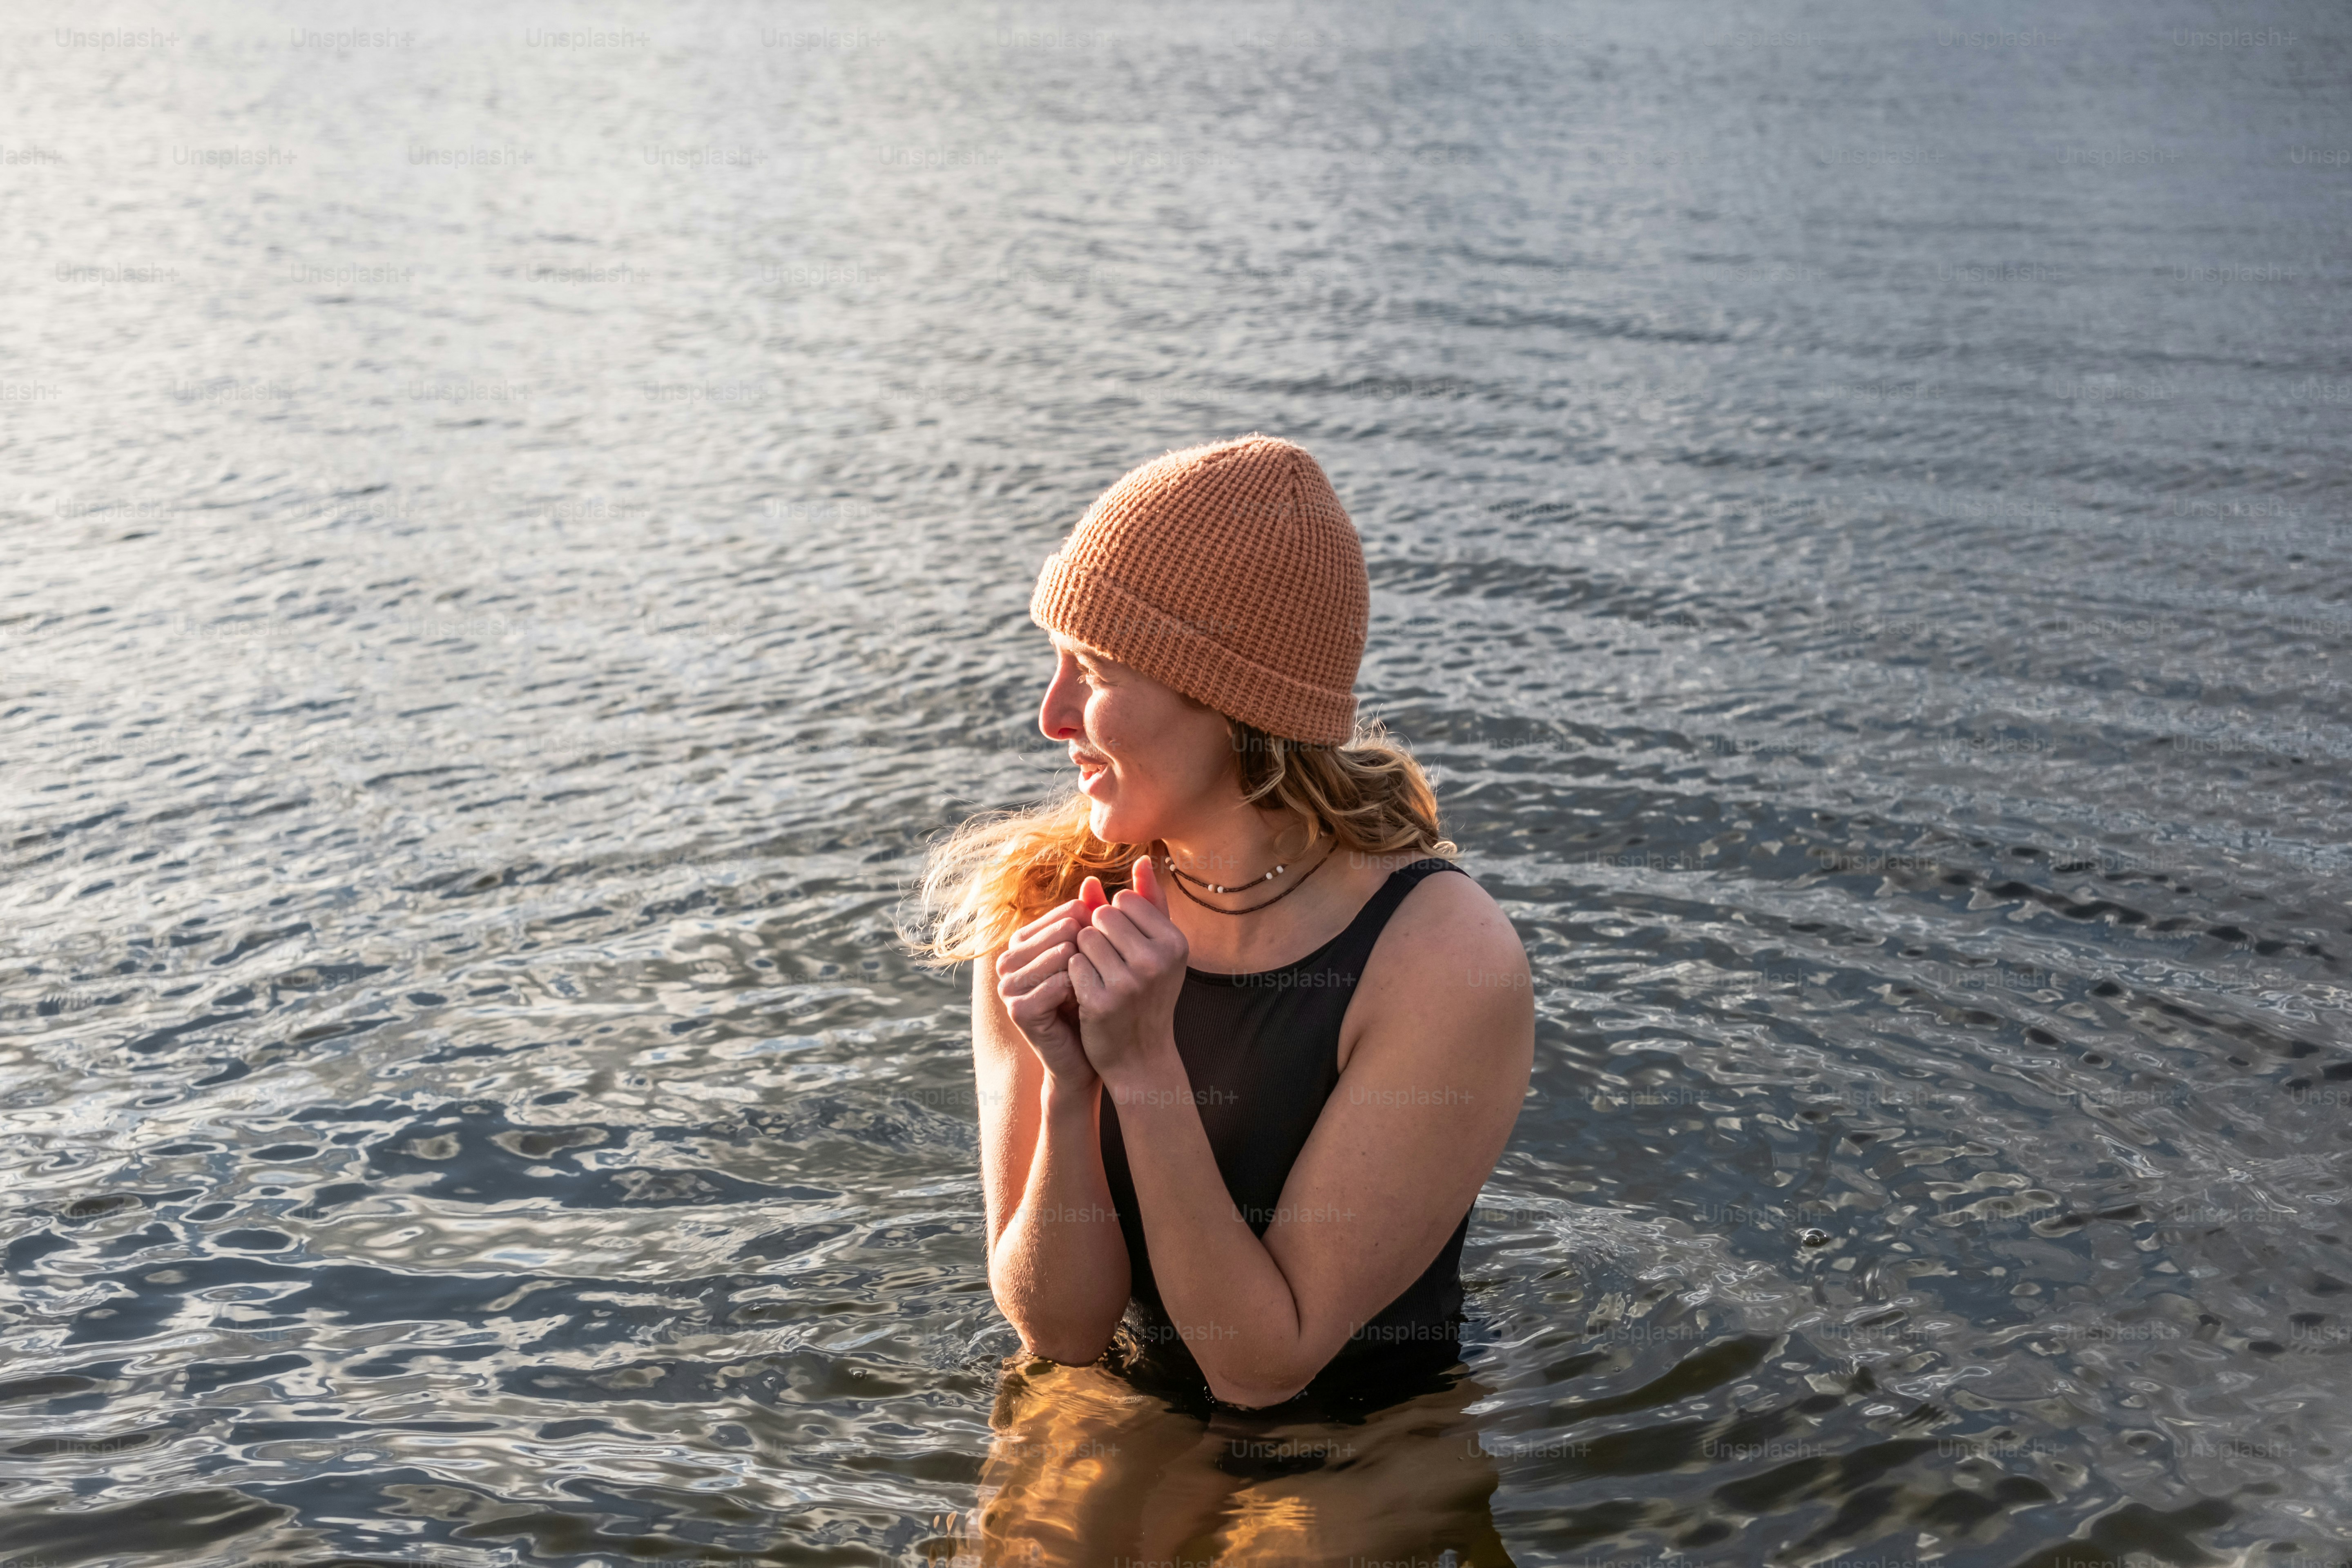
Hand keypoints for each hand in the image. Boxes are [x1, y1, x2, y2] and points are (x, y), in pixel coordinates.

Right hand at [994, 881, 1112, 1092]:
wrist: (1090, 1052)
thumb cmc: (1095, 999)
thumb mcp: (1099, 955)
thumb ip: (1097, 917)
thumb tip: (1094, 879)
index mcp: (1025, 939)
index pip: (1069, 912)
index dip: (1097, 932)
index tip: (1109, 953)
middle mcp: (1010, 957)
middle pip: (1064, 930)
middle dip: (1092, 951)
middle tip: (1103, 975)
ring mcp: (1009, 984)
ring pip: (1061, 955)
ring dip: (1087, 972)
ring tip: (1093, 987)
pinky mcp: (1018, 1009)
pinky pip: (1058, 984)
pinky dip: (1079, 992)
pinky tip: (1084, 1003)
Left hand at [1069, 855, 1188, 1090]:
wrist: (1140, 1056)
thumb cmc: (1149, 994)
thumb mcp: (1159, 949)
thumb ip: (1151, 902)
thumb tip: (1143, 859)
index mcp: (1175, 943)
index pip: (1125, 900)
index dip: (1116, 919)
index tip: (1126, 947)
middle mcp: (1156, 961)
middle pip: (1103, 915)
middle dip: (1098, 934)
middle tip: (1111, 964)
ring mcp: (1128, 983)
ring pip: (1084, 937)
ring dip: (1085, 954)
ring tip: (1100, 976)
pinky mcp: (1100, 1002)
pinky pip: (1072, 964)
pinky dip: (1075, 975)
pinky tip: (1088, 992)